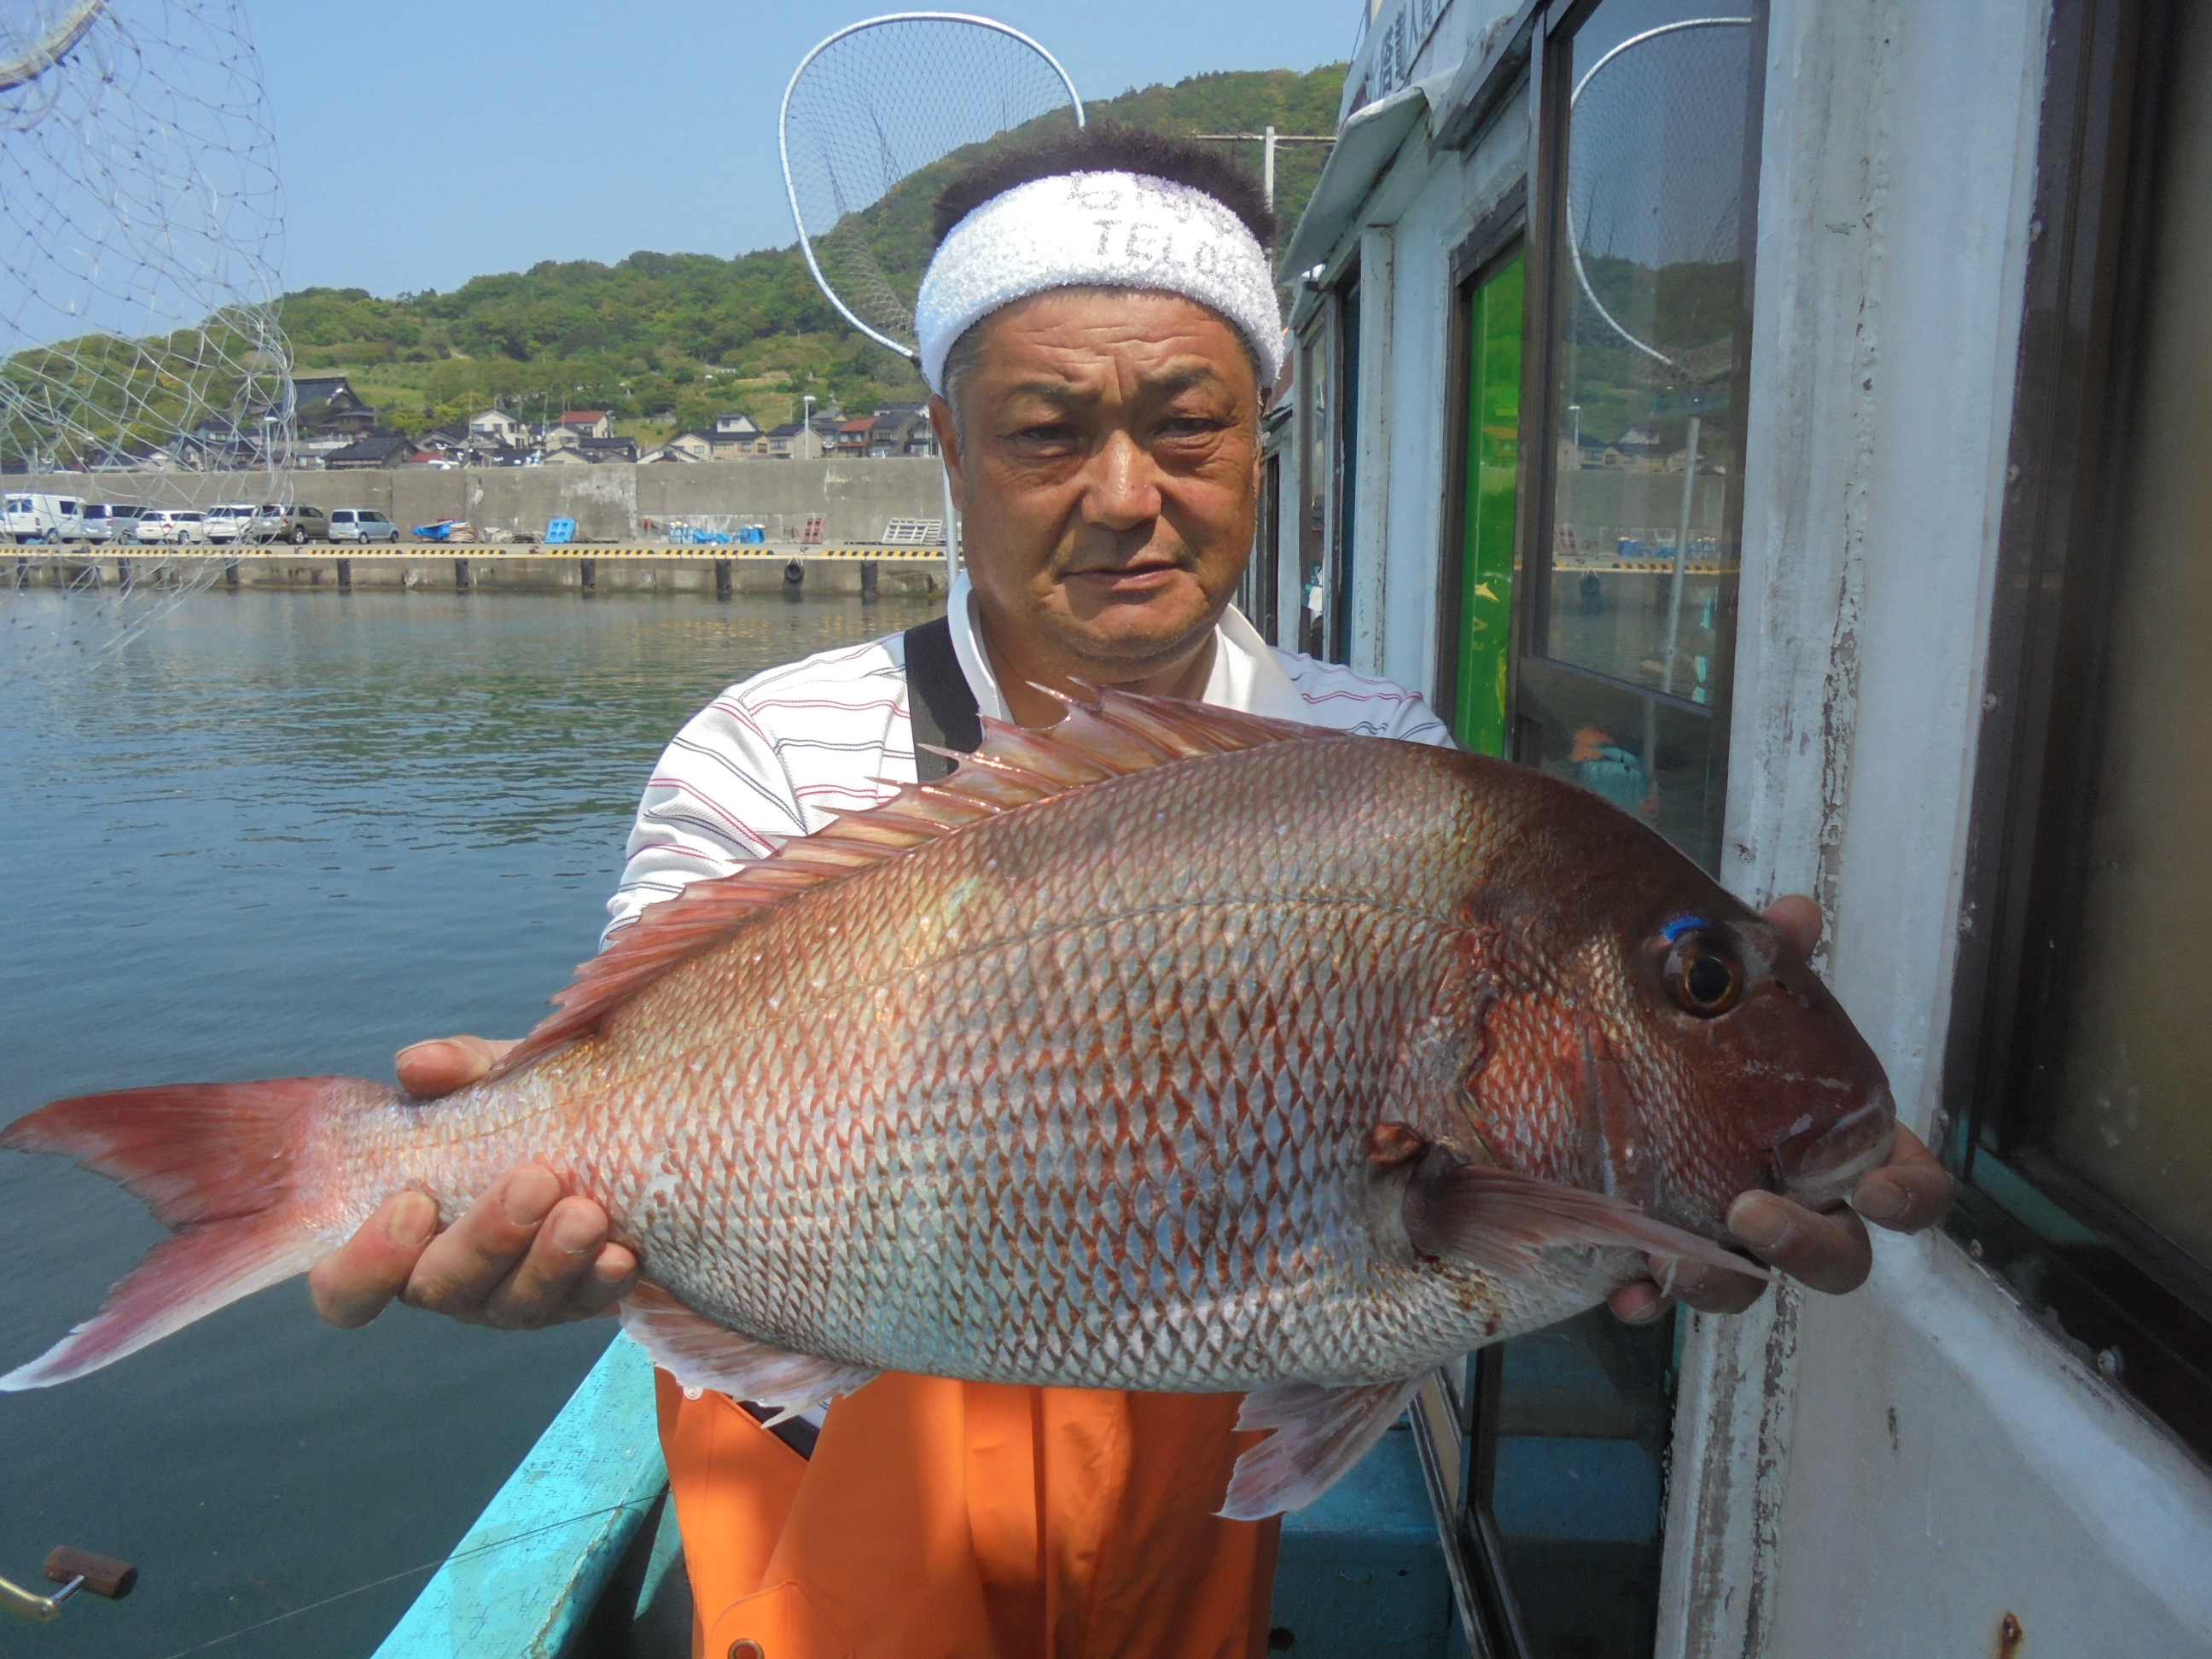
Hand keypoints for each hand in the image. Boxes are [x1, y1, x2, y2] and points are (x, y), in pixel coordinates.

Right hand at [306, 1037, 638, 1330]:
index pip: (346, 1287)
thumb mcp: (486, 1075)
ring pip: (513, 1306)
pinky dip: (599, 1282)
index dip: (368, 1263)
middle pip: (442, 1289)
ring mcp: (507, 1299)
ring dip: (550, 1261)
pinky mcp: (572, 1301)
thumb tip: (418, 1065)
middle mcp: (445, 1279)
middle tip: (533, 1182)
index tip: (414, 1202)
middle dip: (486, 1239)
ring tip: (585, 1213)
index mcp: (397, 1238)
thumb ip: (451, 1067)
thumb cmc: (514, 1102)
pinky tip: (622, 1255)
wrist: (603, 1119)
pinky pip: (582, 1305)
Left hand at [1606, 896, 1953, 1326]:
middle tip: (1750, 1211)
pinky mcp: (1673, 1256)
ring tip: (1666, 1255)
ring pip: (1751, 1289)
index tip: (1875, 1189)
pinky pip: (1667, 1295)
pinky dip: (1650, 1299)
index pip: (1914, 1192)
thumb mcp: (1743, 998)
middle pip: (1841, 1260)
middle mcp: (1803, 1206)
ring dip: (1716, 1284)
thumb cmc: (1722, 1042)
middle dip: (1804, 1246)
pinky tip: (1623, 1292)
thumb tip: (1795, 912)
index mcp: (1842, 1148)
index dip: (1908, 1198)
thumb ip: (1773, 964)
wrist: (1630, 1059)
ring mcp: (1738, 1242)